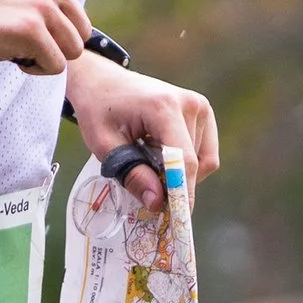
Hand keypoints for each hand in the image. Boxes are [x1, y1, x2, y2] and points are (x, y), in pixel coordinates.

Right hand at [0, 0, 92, 73]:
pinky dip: (35, 69)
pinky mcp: (31, 31)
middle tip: (20, 39)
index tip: (27, 19)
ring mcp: (41, 4)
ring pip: (73, 49)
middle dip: (56, 41)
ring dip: (47, 56)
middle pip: (81, 29)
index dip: (56, 20)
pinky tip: (10, 56)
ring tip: (16, 48)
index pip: (81, 0)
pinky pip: (56, 65)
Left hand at [66, 53, 218, 209]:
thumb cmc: (99, 110)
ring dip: (178, 172)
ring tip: (146, 158)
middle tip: (146, 191)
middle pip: (194, 164)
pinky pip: (204, 152)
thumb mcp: (104, 145)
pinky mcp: (202, 110)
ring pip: (202, 161)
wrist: (103, 81)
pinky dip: (184, 162)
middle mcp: (189, 104)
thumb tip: (157, 203)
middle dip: (174, 185)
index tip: (175, 221)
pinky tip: (159, 151)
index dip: (180, 193)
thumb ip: (131, 173)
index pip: (183, 160)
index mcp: (163, 107)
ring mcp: (199, 105)